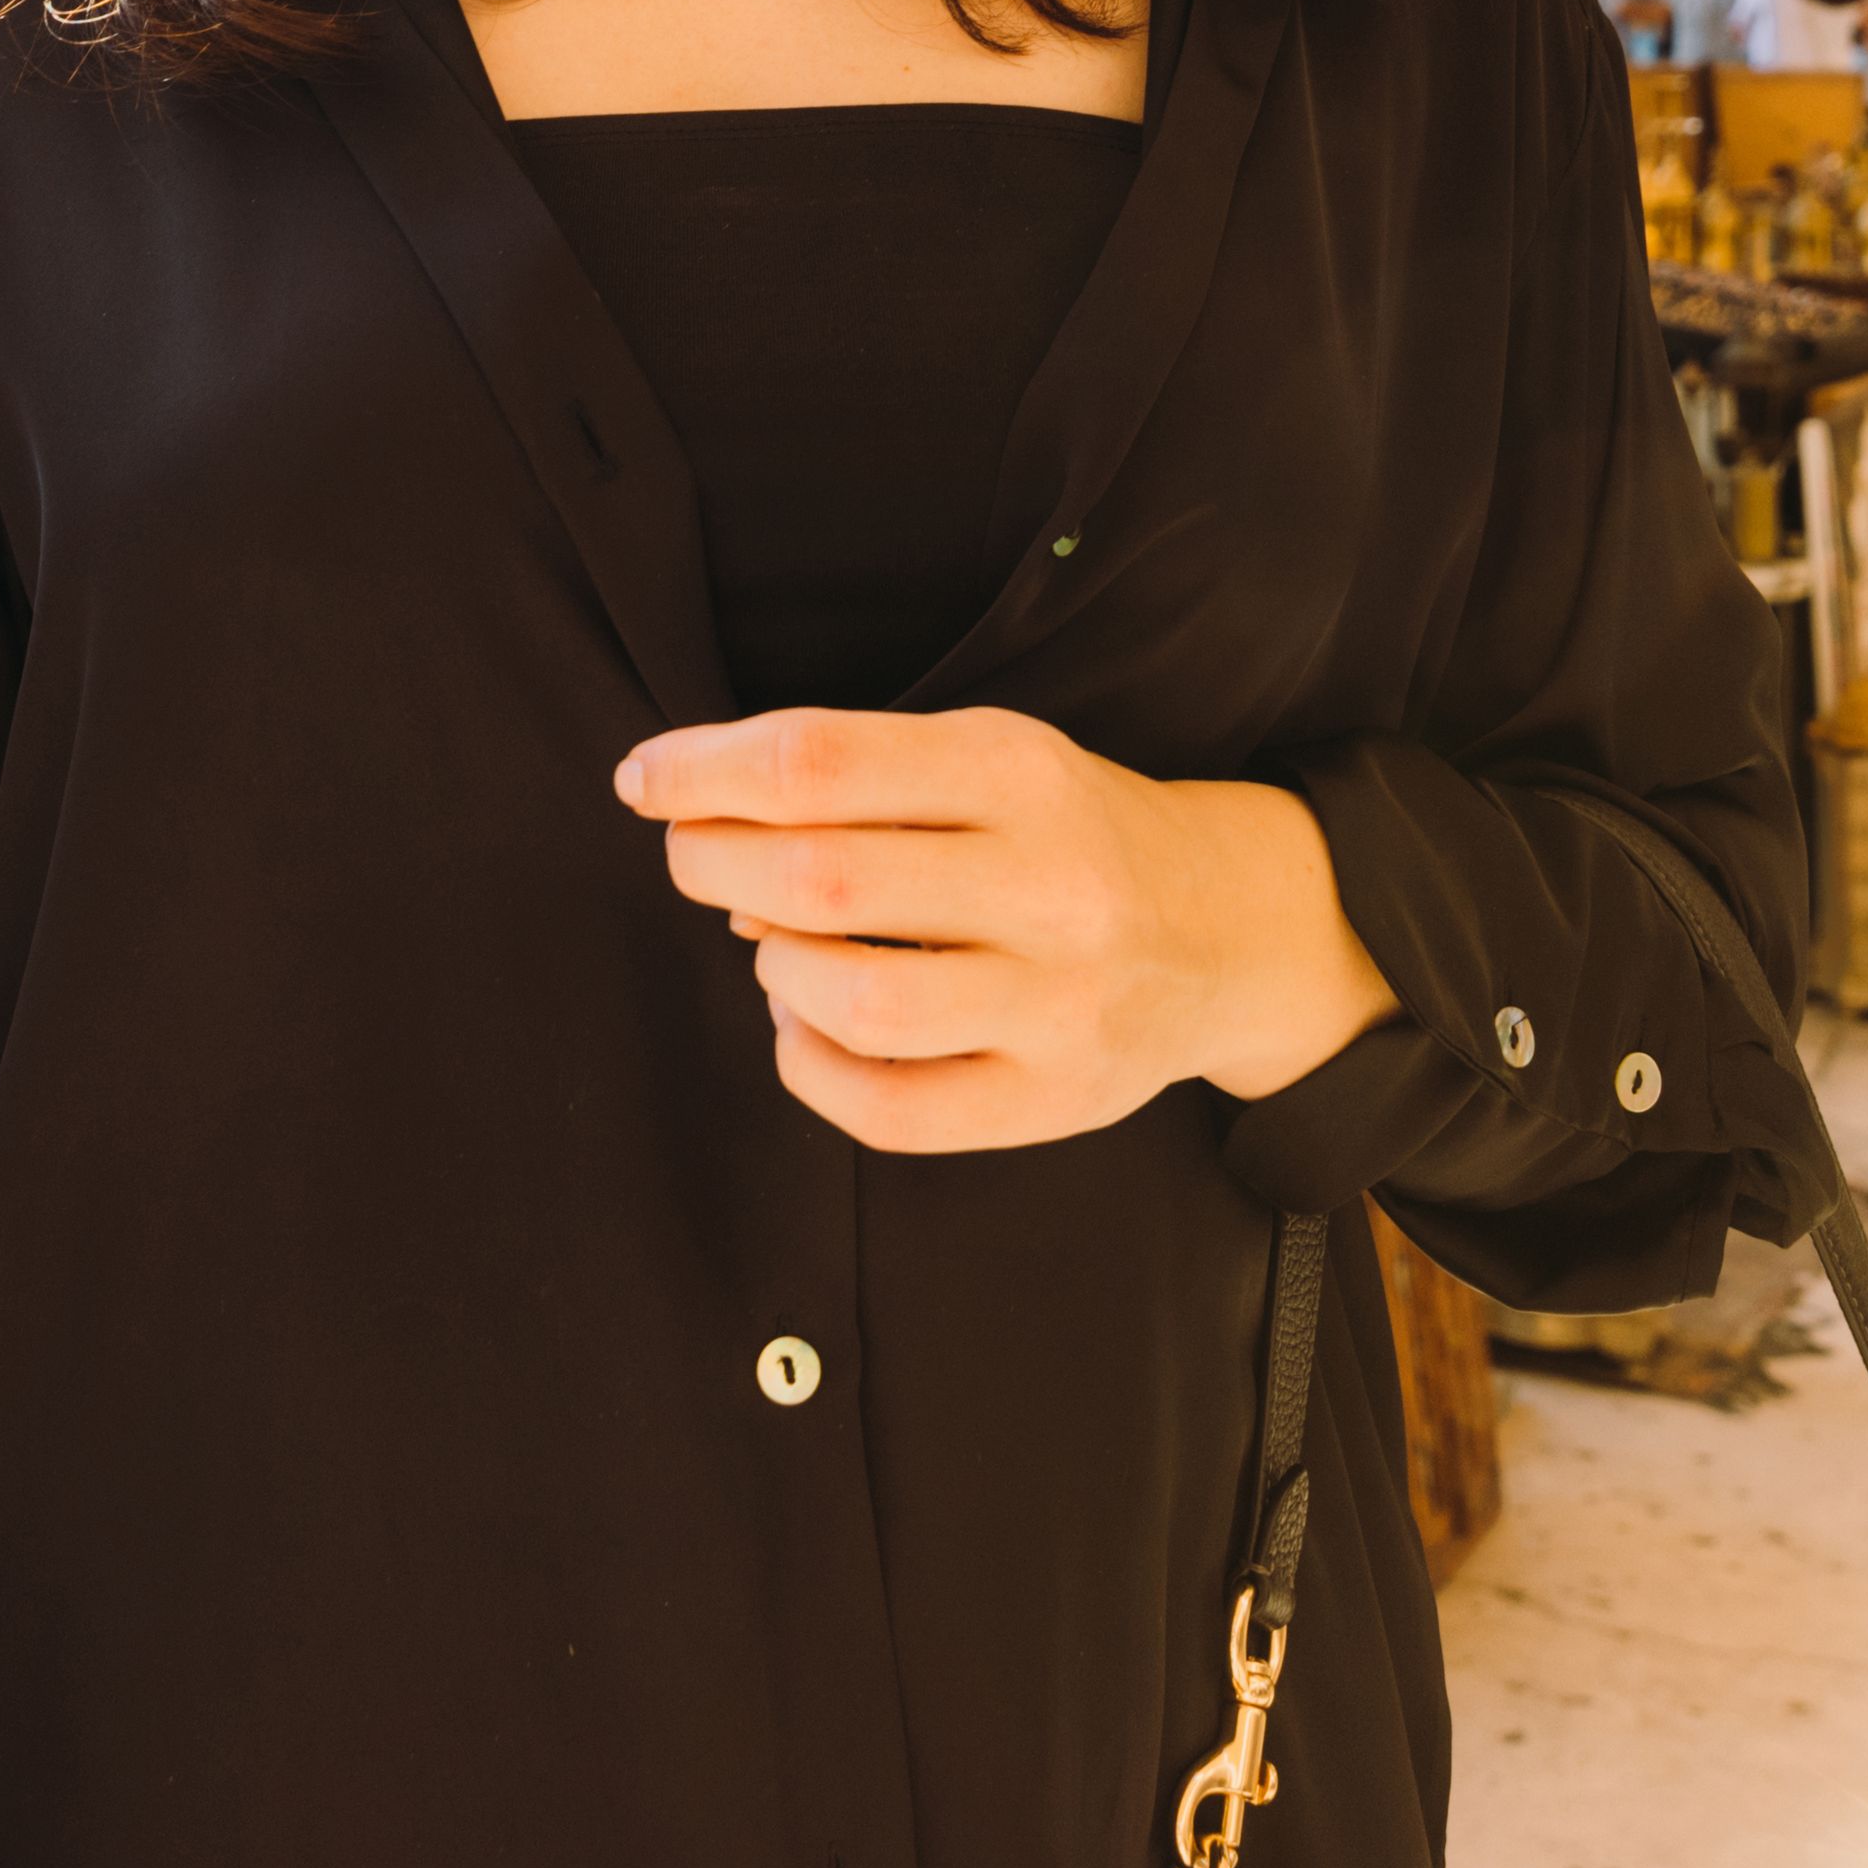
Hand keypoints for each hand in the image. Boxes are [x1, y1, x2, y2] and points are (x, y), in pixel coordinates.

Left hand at [615, 704, 1399, 1153]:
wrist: (1224, 931)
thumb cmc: (1064, 833)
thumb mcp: (986, 758)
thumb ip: (858, 780)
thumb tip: (704, 829)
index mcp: (1020, 773)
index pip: (820, 762)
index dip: (703, 771)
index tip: (643, 779)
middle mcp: (1049, 887)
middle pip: (819, 879)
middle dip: (712, 862)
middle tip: (691, 856)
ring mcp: (1057, 1006)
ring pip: (850, 1002)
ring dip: (769, 964)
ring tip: (768, 939)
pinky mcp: (1053, 1103)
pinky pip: (886, 1109)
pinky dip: (808, 1062)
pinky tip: (802, 1019)